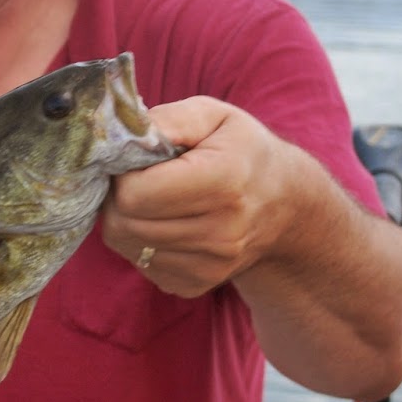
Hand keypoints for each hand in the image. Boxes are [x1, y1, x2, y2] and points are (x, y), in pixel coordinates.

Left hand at [101, 96, 292, 296]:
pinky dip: (140, 242)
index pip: (134, 194)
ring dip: (125, 220)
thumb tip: (125, 139)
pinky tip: (164, 222)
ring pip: (125, 245)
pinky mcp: (196, 285)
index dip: (122, 173)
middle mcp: (220, 232)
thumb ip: (170, 120)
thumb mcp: (215, 116)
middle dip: (117, 197)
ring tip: (152, 197)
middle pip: (123, 224)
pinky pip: (140, 264)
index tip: (137, 161)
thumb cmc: (241, 151)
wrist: (284, 205)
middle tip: (137, 178)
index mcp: (223, 182)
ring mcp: (210, 266)